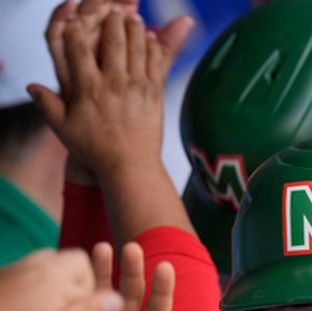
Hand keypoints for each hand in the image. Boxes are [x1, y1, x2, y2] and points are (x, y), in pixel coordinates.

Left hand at [0, 249, 122, 310]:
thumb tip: (118, 298)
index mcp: (59, 272)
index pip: (95, 283)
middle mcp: (40, 262)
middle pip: (74, 268)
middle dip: (82, 293)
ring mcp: (17, 268)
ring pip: (51, 272)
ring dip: (60, 292)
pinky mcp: (1, 278)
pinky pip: (31, 279)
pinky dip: (39, 295)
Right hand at [43, 0, 191, 185]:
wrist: (129, 167)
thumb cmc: (94, 150)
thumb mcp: (63, 128)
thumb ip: (47, 104)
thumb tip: (31, 86)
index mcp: (87, 88)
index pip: (77, 48)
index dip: (75, 28)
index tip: (74, 17)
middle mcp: (113, 83)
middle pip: (112, 41)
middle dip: (112, 20)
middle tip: (113, 9)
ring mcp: (136, 87)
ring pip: (137, 47)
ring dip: (135, 28)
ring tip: (132, 17)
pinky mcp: (154, 94)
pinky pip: (155, 63)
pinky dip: (153, 47)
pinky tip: (151, 38)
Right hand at [49, 242, 175, 310]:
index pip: (157, 310)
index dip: (162, 288)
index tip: (166, 267)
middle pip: (130, 296)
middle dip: (132, 271)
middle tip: (133, 247)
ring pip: (102, 298)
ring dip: (103, 274)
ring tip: (103, 249)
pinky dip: (79, 299)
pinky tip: (79, 281)